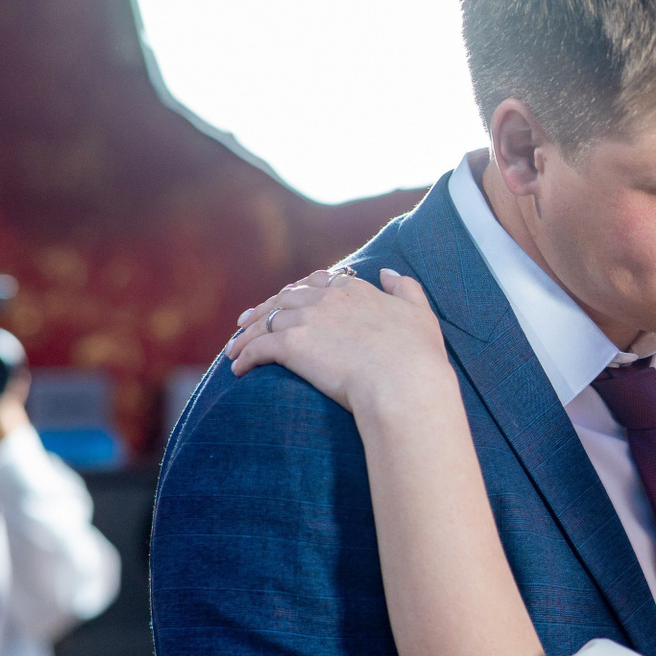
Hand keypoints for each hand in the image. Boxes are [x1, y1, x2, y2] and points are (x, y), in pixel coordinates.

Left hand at [226, 268, 452, 415]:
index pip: (318, 283)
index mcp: (354, 290)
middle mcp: (326, 299)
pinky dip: (244, 357)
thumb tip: (388, 271)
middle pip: (284, 299)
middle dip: (263, 309)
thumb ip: (405, 288)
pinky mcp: (291, 345)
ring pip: (265, 322)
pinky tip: (237, 369)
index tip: (288, 300)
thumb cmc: (418, 357)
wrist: (404, 384)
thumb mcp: (421, 314)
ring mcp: (306, 320)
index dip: (299, 291)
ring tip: (234, 349)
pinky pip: (257, 348)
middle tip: (246, 322)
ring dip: (246, 335)